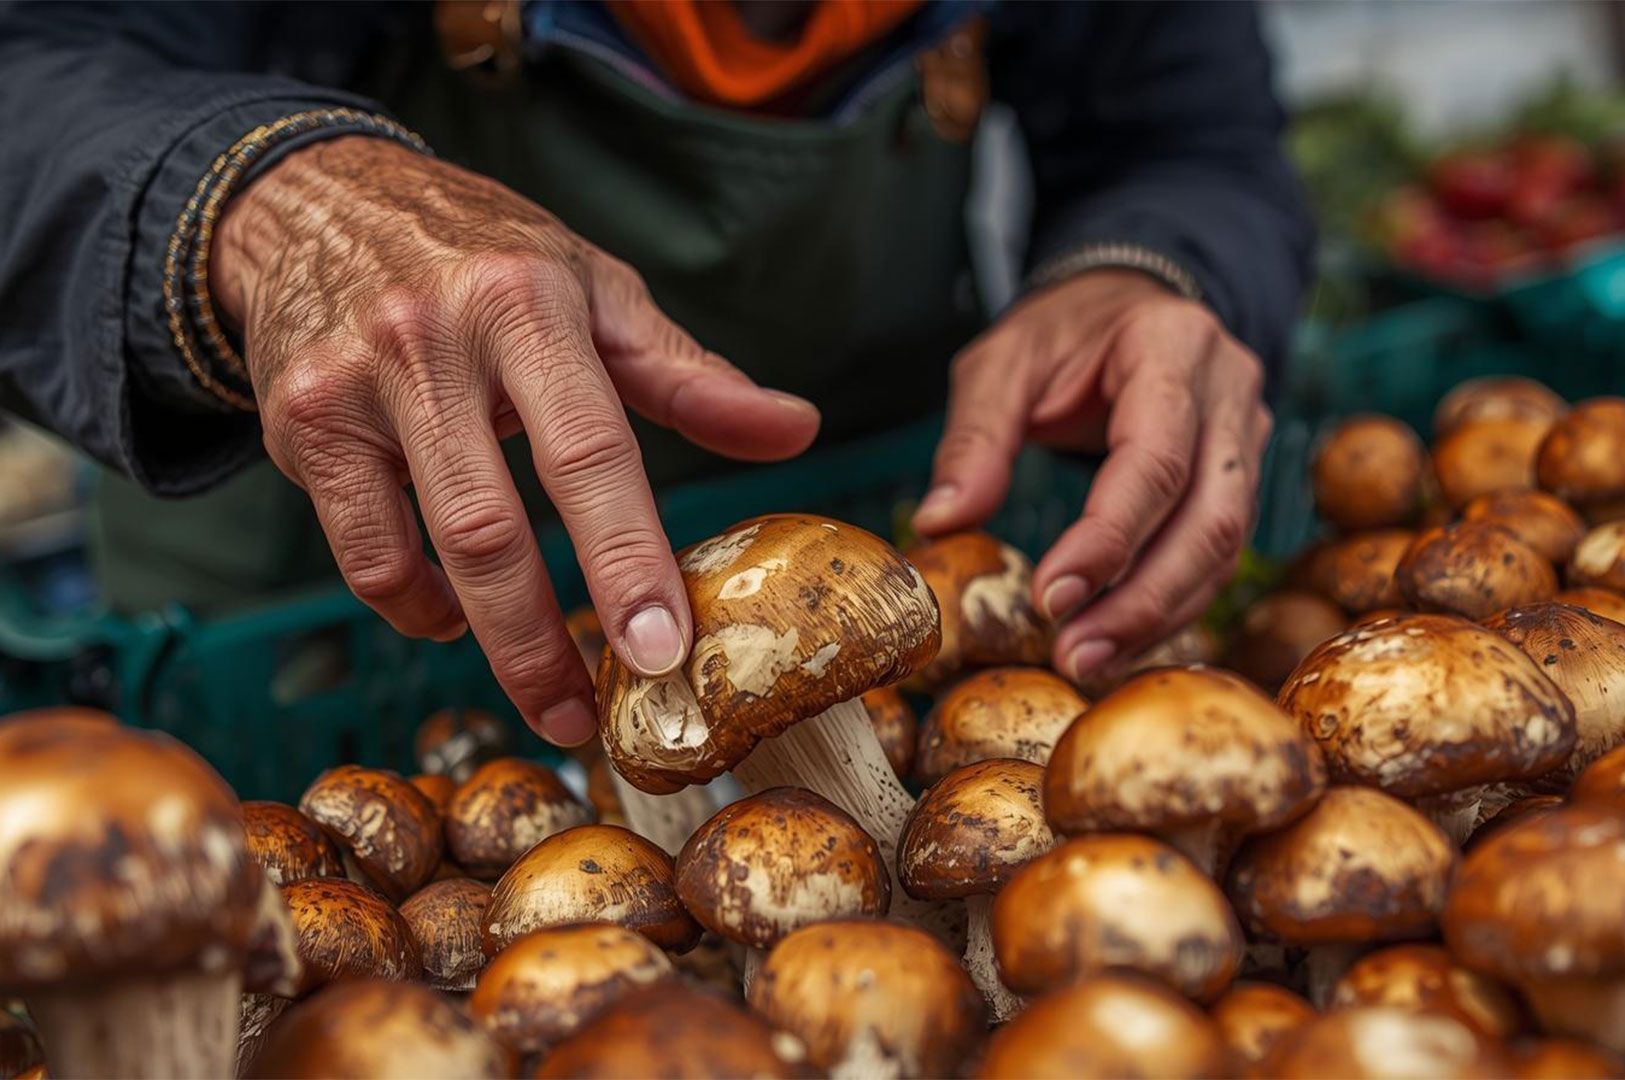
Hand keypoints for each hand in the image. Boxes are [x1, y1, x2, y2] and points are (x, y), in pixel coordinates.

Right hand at [214, 137, 819, 744]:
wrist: (314, 200)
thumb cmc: (484, 254)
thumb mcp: (593, 289)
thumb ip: (689, 375)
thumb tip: (796, 430)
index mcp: (526, 304)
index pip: (588, 449)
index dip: (626, 557)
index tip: (665, 647)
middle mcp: (431, 341)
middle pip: (493, 525)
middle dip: (545, 641)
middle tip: (600, 719)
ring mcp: (353, 386)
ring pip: (426, 550)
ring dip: (493, 646)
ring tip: (553, 702)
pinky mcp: (301, 425)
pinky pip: (360, 552)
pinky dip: (416, 605)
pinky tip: (458, 616)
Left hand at [913, 270, 1270, 681]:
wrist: (1127, 303)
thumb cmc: (1063, 333)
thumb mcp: (1003, 361)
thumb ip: (974, 438)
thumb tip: (940, 523)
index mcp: (1173, 347)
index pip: (1156, 457)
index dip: (1109, 538)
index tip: (1050, 597)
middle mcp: (1230, 393)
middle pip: (1211, 517)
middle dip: (1141, 600)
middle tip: (1073, 654)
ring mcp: (1248, 438)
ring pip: (1224, 548)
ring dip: (1157, 616)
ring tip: (1087, 661)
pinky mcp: (1242, 479)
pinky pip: (1217, 556)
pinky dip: (1169, 606)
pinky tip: (1117, 642)